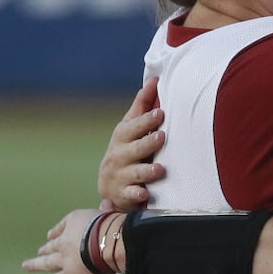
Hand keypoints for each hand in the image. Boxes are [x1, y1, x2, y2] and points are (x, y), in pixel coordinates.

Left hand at [23, 209, 107, 273]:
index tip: (51, 235)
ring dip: (36, 264)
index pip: (63, 228)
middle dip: (46, 248)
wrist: (108, 242)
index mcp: (74, 224)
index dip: (57, 232)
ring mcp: (64, 259)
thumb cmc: (111, 226)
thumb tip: (106, 203)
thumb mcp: (108, 212)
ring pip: (47, 262)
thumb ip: (105, 209)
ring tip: (26, 265)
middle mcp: (65, 241)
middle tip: (40, 251)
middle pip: (53, 245)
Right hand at [97, 78, 165, 208]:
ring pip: (135, 172)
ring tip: (160, 169)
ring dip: (147, 170)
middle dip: (148, 142)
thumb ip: (142, 106)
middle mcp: (120, 155)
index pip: (134, 126)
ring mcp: (121, 175)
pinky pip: (130, 195)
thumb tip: (155, 78)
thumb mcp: (130, 128)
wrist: (110, 185)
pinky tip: (144, 194)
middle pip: (135, 148)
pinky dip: (136, 195)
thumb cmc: (127, 149)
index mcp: (123, 136)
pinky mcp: (124, 194)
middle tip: (162, 137)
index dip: (147, 120)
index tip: (161, 113)